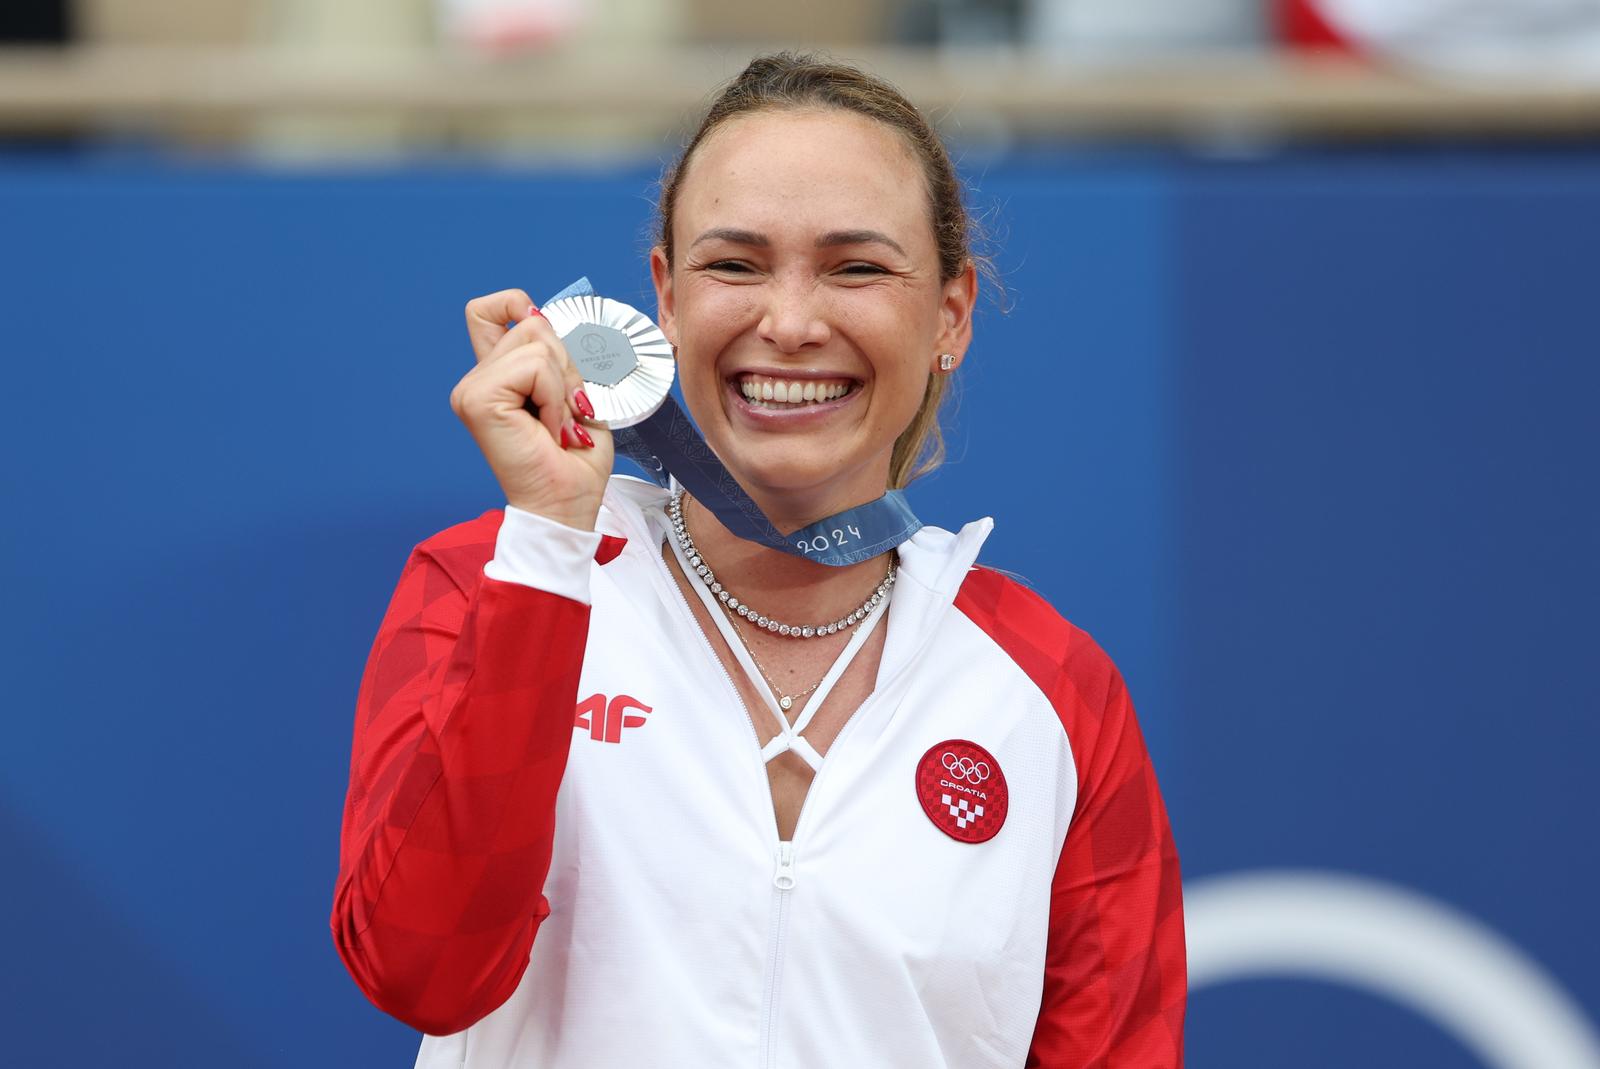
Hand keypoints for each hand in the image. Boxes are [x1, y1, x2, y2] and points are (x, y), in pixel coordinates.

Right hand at [451, 289, 613, 530]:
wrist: (567, 505)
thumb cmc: (574, 461)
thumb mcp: (574, 395)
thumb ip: (554, 356)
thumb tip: (542, 314)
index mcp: (495, 377)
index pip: (487, 310)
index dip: (517, 305)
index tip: (549, 352)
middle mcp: (477, 380)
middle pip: (531, 322)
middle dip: (566, 365)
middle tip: (565, 414)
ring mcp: (472, 389)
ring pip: (537, 342)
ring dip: (563, 386)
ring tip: (558, 425)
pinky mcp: (478, 399)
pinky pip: (535, 366)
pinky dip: (555, 397)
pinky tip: (549, 431)